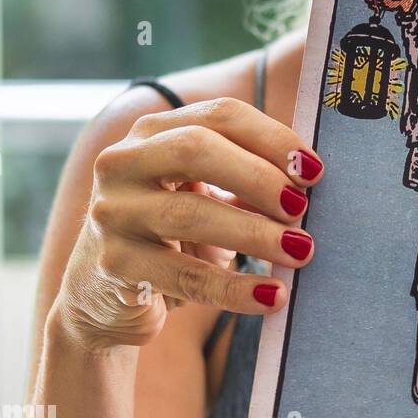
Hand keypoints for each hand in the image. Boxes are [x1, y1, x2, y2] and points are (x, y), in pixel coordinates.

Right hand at [52, 96, 324, 353]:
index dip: (271, 139)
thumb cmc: (169, 245)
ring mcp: (112, 212)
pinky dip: (236, 289)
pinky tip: (273, 297)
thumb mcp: (204, 204)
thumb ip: (244, 186)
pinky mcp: (115, 264)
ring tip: (301, 251)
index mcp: (152, 135)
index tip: (315, 171)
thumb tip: (310, 184)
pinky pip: (186, 277)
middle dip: (259, 178)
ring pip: (190, 214)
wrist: (102, 301)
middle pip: (196, 150)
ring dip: (255, 234)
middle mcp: (122, 163)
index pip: (219, 116)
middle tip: (302, 210)